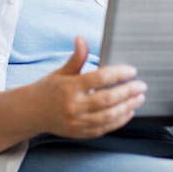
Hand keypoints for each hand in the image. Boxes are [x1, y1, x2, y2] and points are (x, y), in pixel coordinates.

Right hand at [31, 36, 146, 138]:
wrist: (30, 113)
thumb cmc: (48, 90)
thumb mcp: (61, 72)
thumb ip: (76, 58)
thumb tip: (81, 38)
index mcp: (70, 87)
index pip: (100, 79)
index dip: (119, 74)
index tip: (132, 71)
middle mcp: (73, 106)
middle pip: (107, 99)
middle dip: (128, 92)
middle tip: (141, 86)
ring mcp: (77, 122)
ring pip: (108, 116)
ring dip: (127, 107)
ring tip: (139, 98)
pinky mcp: (80, 133)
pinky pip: (104, 128)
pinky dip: (119, 121)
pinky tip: (128, 112)